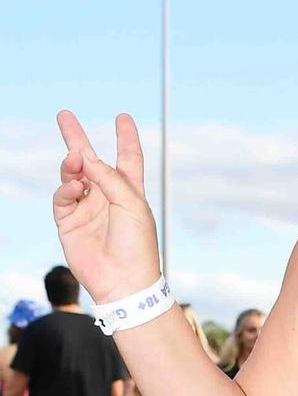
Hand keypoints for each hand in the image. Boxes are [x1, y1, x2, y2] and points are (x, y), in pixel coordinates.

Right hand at [53, 111, 161, 303]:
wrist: (123, 280)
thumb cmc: (137, 243)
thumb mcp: (131, 204)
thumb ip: (110, 178)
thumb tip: (86, 156)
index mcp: (130, 190)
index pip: (128, 158)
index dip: (125, 137)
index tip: (122, 117)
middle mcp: (107, 195)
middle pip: (90, 161)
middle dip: (77, 138)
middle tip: (64, 115)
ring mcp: (87, 208)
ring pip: (73, 177)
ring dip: (72, 165)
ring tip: (74, 157)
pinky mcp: (69, 222)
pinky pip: (62, 198)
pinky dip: (65, 190)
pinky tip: (72, 188)